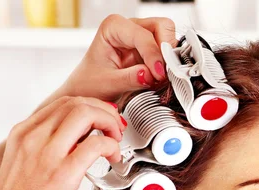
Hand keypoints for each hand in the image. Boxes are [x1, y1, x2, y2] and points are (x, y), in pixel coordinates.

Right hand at [0, 97, 124, 189]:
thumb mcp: (25, 163)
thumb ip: (47, 147)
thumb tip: (78, 141)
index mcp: (24, 133)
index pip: (63, 103)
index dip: (91, 107)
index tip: (104, 119)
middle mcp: (33, 137)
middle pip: (76, 103)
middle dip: (105, 111)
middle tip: (115, 128)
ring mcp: (47, 154)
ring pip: (85, 114)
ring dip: (110, 122)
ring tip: (115, 140)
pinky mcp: (62, 174)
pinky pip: (95, 145)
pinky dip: (112, 146)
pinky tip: (113, 158)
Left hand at [60, 15, 177, 101]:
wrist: (89, 92)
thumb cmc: (91, 83)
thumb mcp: (108, 84)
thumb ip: (130, 79)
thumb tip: (150, 75)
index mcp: (113, 27)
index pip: (143, 35)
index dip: (154, 55)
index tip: (158, 75)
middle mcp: (129, 28)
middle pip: (161, 27)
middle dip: (166, 51)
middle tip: (164, 73)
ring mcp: (141, 39)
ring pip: (168, 38)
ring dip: (169, 58)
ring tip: (161, 77)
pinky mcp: (149, 51)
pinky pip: (167, 53)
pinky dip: (168, 65)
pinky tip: (160, 78)